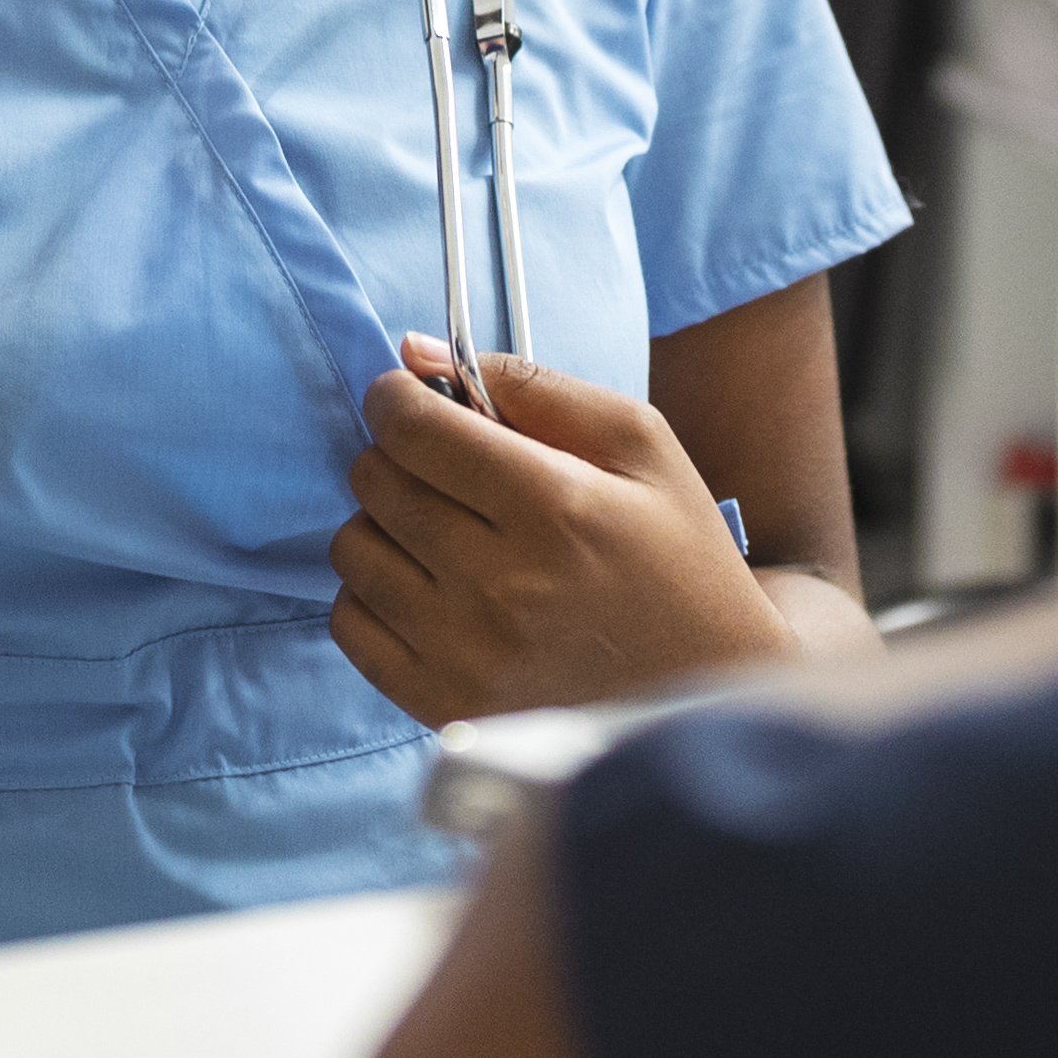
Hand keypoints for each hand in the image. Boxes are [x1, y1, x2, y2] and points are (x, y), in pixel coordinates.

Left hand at [325, 340, 795, 722]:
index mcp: (555, 507)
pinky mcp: (444, 705)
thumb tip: (413, 352)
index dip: (396, 398)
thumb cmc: (677, 555)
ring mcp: (466, 655)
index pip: (413, 428)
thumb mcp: (638, 442)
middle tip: (443, 469)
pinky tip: (428, 589)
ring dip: (383, 525)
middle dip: (396, 456)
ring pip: (353, 549)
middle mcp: (501, 585)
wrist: (709, 695)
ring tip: (442, 532)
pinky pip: (348, 625)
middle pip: (376, 482)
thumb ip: (527, 383)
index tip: (410, 399)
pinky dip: (373, 595)